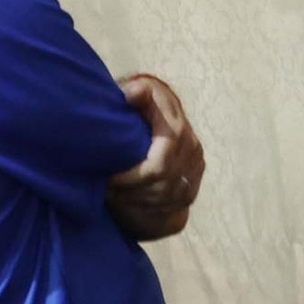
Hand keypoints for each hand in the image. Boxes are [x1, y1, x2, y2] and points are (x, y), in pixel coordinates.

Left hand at [106, 75, 203, 241]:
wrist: (157, 118)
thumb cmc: (137, 107)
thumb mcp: (135, 92)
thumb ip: (136, 92)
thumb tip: (133, 93)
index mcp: (177, 128)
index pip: (158, 167)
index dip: (132, 178)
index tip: (110, 178)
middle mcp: (192, 149)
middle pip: (162, 187)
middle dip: (132, 191)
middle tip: (108, 191)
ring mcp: (195, 169)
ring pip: (167, 200)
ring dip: (137, 201)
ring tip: (114, 196)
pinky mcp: (193, 185)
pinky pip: (172, 210)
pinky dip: (148, 210)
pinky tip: (130, 203)